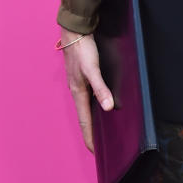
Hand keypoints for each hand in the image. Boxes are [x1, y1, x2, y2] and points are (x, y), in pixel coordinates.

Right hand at [59, 31, 113, 151]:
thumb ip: (100, 88)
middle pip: (85, 117)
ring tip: (100, 132)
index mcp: (79, 93)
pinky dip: (94, 107)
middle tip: (98, 146)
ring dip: (92, 121)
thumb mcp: (92, 69)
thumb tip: (108, 108)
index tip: (94, 151)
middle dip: (91, 133)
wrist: (74, 32)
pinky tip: (100, 106)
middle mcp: (78, 91)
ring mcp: (79, 85)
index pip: (85, 121)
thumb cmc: (82, 50)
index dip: (90, 137)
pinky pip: (89, 98)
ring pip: (86, 108)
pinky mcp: (82, 77)